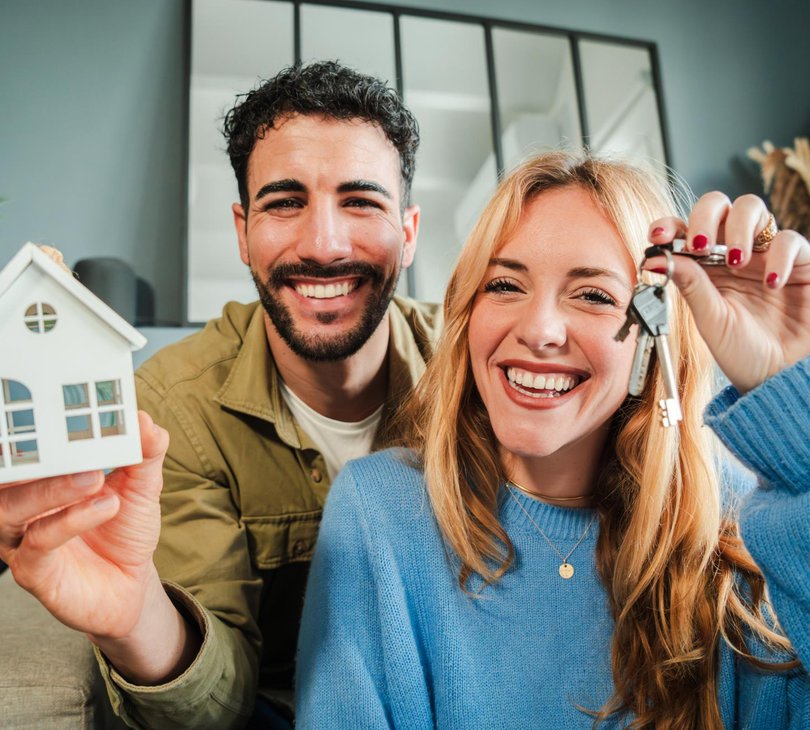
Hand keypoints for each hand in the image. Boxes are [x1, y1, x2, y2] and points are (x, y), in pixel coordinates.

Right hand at [0, 411, 168, 637]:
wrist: (131, 585)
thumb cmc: (124, 530)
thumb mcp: (142, 486)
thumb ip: (144, 454)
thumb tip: (145, 420)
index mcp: (39, 478)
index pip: (23, 447)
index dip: (33, 424)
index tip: (59, 400)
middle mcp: (20, 505)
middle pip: (5, 473)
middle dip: (35, 451)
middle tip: (73, 436)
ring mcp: (21, 538)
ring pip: (13, 507)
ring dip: (53, 488)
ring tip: (94, 477)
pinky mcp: (33, 570)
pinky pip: (40, 542)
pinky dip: (71, 520)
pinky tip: (104, 505)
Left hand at [645, 192, 809, 392]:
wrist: (781, 377)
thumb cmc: (743, 353)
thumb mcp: (711, 319)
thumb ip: (690, 285)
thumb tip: (656, 259)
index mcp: (704, 266)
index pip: (684, 231)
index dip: (670, 225)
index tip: (658, 235)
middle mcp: (733, 253)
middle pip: (718, 206)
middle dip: (705, 216)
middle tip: (701, 244)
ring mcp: (765, 253)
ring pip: (752, 208)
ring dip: (739, 228)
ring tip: (737, 261)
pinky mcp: (800, 261)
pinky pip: (789, 240)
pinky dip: (778, 255)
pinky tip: (771, 282)